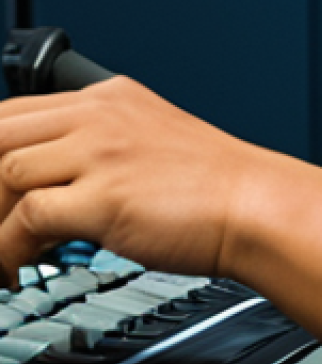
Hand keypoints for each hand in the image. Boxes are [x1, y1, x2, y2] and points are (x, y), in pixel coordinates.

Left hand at [0, 76, 263, 283]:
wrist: (254, 202)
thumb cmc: (211, 183)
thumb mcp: (148, 141)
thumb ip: (98, 148)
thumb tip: (46, 184)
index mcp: (112, 97)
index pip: (16, 111)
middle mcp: (103, 116)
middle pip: (0, 133)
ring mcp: (104, 152)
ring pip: (4, 172)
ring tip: (7, 253)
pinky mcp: (106, 195)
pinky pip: (26, 219)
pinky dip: (9, 250)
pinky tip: (21, 266)